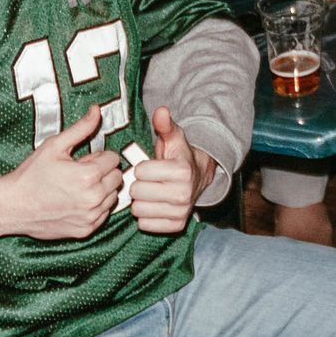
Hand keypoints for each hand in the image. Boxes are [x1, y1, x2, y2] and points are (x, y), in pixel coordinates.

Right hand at [0, 105, 121, 239]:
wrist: (12, 206)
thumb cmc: (31, 175)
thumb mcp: (54, 146)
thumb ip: (81, 128)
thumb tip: (96, 110)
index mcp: (89, 175)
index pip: (113, 159)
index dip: (99, 156)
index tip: (83, 160)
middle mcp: (93, 198)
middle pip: (117, 177)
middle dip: (103, 172)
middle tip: (81, 173)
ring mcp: (90, 216)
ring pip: (113, 196)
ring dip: (101, 190)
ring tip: (78, 187)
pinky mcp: (86, 229)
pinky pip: (104, 214)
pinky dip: (95, 207)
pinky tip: (76, 202)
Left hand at [129, 107, 216, 233]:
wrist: (198, 177)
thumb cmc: (178, 157)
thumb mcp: (172, 138)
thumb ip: (164, 125)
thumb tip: (161, 111)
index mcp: (182, 170)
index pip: (140, 172)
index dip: (142, 168)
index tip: (152, 167)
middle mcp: (183, 193)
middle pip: (137, 192)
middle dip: (140, 185)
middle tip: (150, 181)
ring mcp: (181, 212)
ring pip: (138, 210)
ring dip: (141, 201)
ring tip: (151, 193)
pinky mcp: (176, 226)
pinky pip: (144, 224)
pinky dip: (146, 217)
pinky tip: (155, 206)